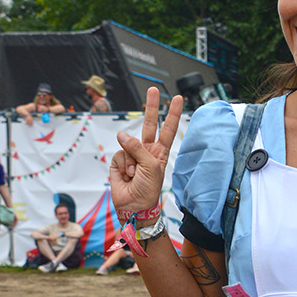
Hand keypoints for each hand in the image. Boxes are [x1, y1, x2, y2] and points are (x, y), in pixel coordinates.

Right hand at [110, 87, 184, 215]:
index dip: (171, 114)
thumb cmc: (148, 190)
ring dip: (131, 161)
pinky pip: (119, 155)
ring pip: (128, 144)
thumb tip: (122, 134)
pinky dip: (122, 166)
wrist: (134, 207)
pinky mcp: (119, 161)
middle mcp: (146, 151)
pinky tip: (126, 176)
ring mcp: (132, 155)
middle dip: (151, 107)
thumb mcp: (151, 167)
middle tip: (153, 89)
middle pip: (149, 124)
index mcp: (160, 152)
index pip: (167, 129)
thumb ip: (138, 148)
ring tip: (135, 175)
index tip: (177, 99)